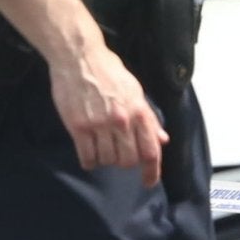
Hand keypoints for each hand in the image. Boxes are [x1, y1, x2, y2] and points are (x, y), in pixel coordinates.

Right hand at [49, 44, 167, 184]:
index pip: (151, 151)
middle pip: (128, 160)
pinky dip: (89, 161)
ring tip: (101, 148)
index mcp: (139, 112)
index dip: (152, 172)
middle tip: (118, 154)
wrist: (79, 57)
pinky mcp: (78, 126)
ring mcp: (99, 125)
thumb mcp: (136, 92)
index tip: (149, 182)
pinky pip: (87, 157)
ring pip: (107, 160)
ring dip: (106, 160)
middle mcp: (122, 121)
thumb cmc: (109, 72)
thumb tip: (162, 140)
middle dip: (125, 163)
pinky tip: (89, 154)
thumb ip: (149, 118)